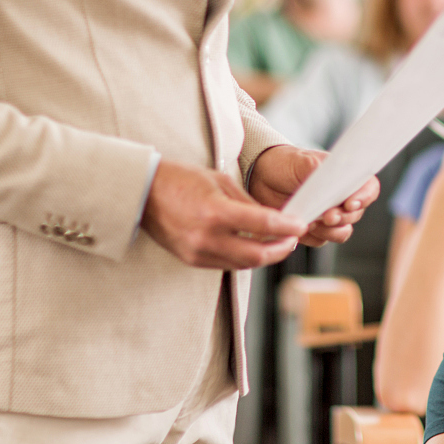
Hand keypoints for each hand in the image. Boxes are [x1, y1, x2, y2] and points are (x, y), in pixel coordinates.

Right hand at [142, 159, 303, 269]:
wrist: (142, 193)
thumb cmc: (182, 180)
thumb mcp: (220, 181)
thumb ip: (248, 203)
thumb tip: (275, 218)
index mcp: (215, 212)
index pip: (262, 224)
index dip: (287, 227)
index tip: (302, 224)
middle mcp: (206, 237)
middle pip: (256, 254)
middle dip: (281, 248)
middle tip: (294, 238)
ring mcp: (197, 252)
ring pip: (243, 264)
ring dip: (265, 256)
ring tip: (280, 243)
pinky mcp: (191, 260)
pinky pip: (226, 264)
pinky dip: (244, 257)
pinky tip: (255, 247)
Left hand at [248, 145, 375, 246]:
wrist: (261, 178)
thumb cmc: (286, 163)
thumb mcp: (303, 161)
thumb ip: (320, 170)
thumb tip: (333, 181)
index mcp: (347, 177)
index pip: (369, 188)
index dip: (364, 198)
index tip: (349, 203)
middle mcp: (342, 198)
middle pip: (356, 214)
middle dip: (342, 218)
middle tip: (326, 216)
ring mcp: (329, 215)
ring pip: (342, 232)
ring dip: (329, 231)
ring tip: (311, 222)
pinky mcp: (315, 230)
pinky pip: (321, 241)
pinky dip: (312, 237)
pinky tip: (301, 226)